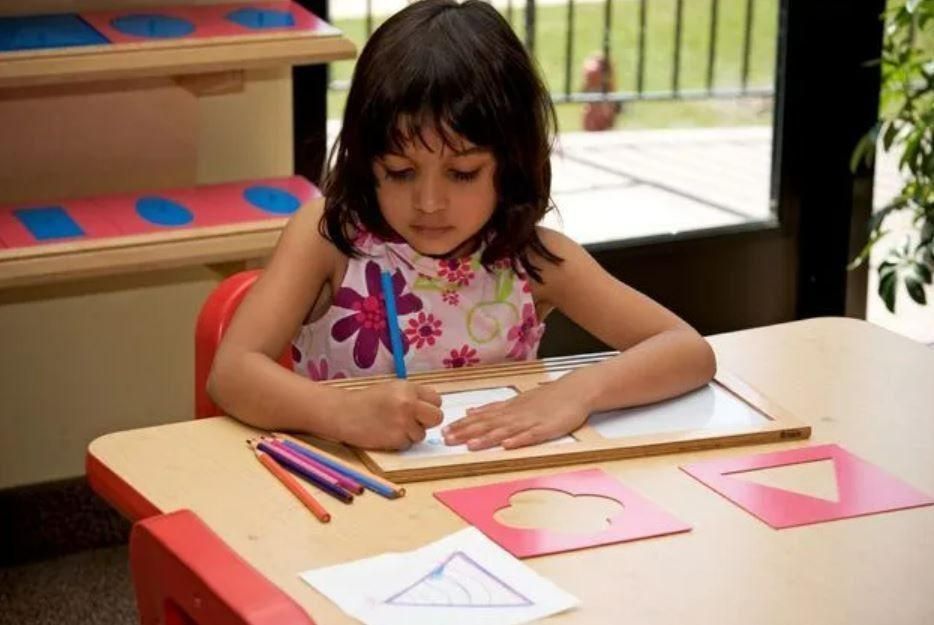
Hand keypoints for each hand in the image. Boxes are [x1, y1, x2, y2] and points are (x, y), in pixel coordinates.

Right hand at [339, 381, 442, 450]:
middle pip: (437, 417)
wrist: (343, 413)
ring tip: (392, 426)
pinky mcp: (396, 438)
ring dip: (410, 434)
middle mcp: (409, 403)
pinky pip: (408, 444)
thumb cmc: (367, 401)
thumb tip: (431, 408)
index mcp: (409, 388)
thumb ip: (413, 396)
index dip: (429, 407)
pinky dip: (399, 442)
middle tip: (412, 421)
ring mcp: (404, 422)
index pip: (437, 400)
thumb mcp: (393, 389)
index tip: (419, 410)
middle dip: (426, 422)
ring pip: (422, 434)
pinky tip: (386, 434)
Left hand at [441, 382, 589, 450]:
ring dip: (487, 438)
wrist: (575, 390)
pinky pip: (531, 435)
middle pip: (487, 424)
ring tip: (470, 445)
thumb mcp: (516, 401)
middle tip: (447, 440)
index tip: (443, 432)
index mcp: (507, 409)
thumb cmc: (545, 398)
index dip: (461, 425)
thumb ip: (493, 408)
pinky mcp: (547, 428)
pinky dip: (519, 440)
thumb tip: (469, 412)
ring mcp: (531, 421)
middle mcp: (515, 414)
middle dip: (466, 432)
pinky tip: (507, 445)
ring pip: (505, 430)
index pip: (480, 418)